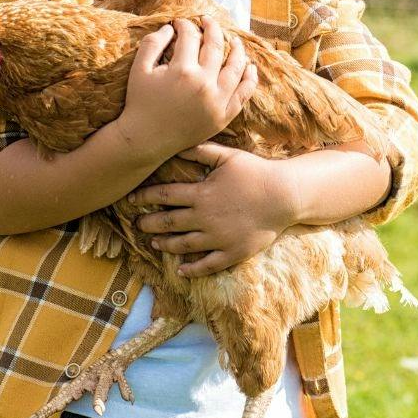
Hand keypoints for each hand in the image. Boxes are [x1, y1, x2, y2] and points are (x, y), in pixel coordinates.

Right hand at [118, 19, 257, 160]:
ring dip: (237, 49)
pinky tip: (249, 67)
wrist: (146, 139)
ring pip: (235, 67)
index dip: (185, 25)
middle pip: (215, 46)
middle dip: (212, 28)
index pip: (190, 37)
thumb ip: (153, 43)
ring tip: (235, 40)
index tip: (181, 23)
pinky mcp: (223, 116)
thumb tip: (171, 27)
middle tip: (208, 21)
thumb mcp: (139, 69)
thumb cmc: (140, 102)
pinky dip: (249, 78)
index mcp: (182, 70)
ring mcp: (217, 101)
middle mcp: (204, 84)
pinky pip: (243, 93)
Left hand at [130, 142, 298, 276]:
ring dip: (165, 245)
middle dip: (150, 224)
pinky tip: (180, 270)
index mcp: (201, 193)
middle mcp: (205, 218)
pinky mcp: (231, 252)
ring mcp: (217, 238)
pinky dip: (191, 270)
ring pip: (183, 245)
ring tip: (154, 245)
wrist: (285, 196)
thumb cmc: (256, 172)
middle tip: (138, 226)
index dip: (145, 198)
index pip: (164, 196)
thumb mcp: (228, 156)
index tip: (132, 200)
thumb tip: (178, 146)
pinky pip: (207, 265)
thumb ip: (201, 151)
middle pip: (169, 222)